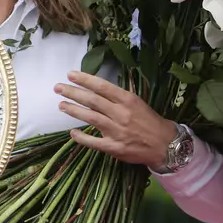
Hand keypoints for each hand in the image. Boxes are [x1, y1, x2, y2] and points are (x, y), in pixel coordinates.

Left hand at [55, 70, 177, 167]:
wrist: (164, 145)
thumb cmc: (149, 121)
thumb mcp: (137, 102)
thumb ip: (118, 96)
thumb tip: (97, 88)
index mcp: (127, 100)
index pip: (102, 86)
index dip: (84, 79)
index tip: (70, 75)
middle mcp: (121, 113)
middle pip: (92, 100)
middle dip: (73, 92)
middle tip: (58, 88)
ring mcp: (117, 131)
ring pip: (90, 118)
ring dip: (73, 110)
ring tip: (61, 105)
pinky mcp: (114, 148)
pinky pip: (94, 142)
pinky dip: (81, 137)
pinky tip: (72, 133)